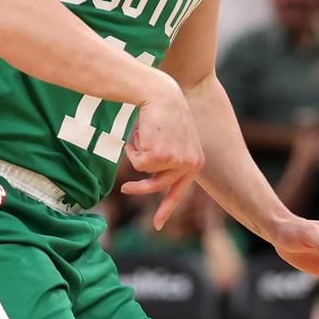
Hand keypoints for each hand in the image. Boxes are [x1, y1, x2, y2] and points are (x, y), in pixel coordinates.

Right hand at [120, 75, 204, 231]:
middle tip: (124, 189)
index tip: (157, 225)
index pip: (179, 190)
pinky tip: (142, 131)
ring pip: (144, 171)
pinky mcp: (160, 156)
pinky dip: (133, 148)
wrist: (161, 93)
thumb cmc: (163, 113)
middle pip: (158, 186)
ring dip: (136, 154)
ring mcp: (175, 161)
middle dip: (139, 189)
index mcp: (195, 162)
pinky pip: (137, 162)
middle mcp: (189, 164)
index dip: (166, 207)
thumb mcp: (172, 139)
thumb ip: (167, 160)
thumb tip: (153, 178)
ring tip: (138, 136)